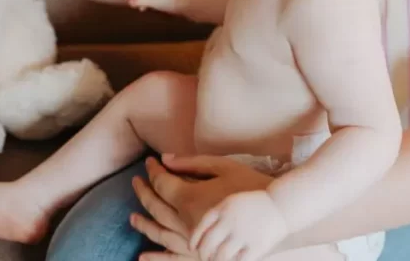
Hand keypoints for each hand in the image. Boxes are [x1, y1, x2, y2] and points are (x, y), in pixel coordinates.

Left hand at [130, 155, 272, 259]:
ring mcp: (195, 242)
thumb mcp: (222, 166)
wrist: (277, 212)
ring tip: (133, 219)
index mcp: (191, 198)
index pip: (162, 183)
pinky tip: (144, 257)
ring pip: (161, 234)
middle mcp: (188, 223)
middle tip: (135, 182)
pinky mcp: (205, 255)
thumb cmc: (250, 184)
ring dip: (145, 225)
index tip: (149, 162)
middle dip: (143, 194)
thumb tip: (165, 158)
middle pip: (156, 208)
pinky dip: (158, 257)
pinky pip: (175, 258)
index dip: (153, 171)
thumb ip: (191, 163)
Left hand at [192, 190, 286, 260]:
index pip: (201, 227)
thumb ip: (217, 213)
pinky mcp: (256, 246)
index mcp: (223, 208)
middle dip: (203, 255)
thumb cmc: (255, 203)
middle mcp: (230, 222)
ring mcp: (243, 235)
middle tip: (205, 258)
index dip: (195, 239)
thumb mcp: (232, 200)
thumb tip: (202, 230)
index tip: (193, 247)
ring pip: (221, 256)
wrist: (281, 204)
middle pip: (208, 244)